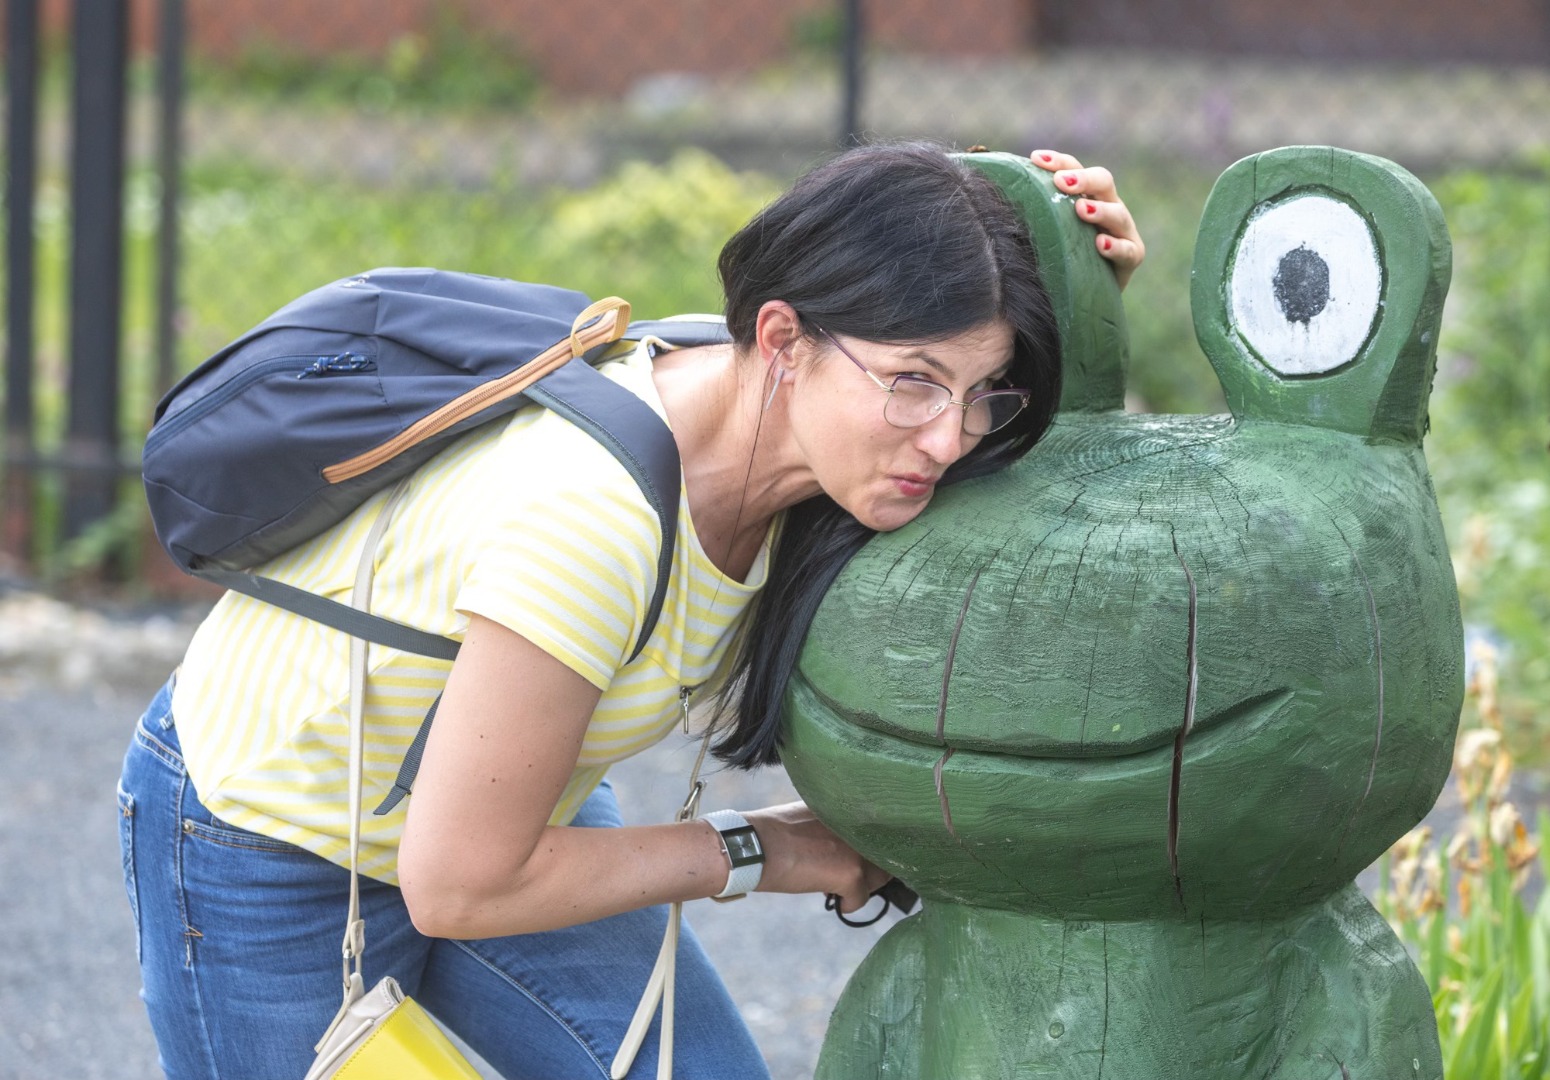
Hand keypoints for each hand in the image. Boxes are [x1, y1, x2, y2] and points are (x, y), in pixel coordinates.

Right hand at [743, 802, 892, 914]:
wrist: (752, 846)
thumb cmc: (768, 833)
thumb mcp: (807, 817)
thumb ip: (830, 826)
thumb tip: (838, 846)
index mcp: (845, 808)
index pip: (877, 829)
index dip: (871, 848)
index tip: (862, 859)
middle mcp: (857, 824)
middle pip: (884, 854)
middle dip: (870, 869)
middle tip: (850, 878)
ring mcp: (856, 849)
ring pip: (879, 877)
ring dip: (862, 886)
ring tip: (838, 887)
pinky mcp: (852, 873)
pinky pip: (861, 898)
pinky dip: (849, 904)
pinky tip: (834, 899)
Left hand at [1029, 149, 1145, 289]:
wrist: (1086, 291)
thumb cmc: (1061, 256)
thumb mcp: (1047, 232)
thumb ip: (1033, 212)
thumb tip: (995, 194)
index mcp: (1087, 194)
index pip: (1075, 170)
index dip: (1059, 162)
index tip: (1036, 158)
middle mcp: (1109, 206)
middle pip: (1103, 181)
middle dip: (1083, 179)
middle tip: (1062, 183)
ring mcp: (1124, 230)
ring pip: (1118, 214)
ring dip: (1101, 210)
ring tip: (1081, 210)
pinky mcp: (1133, 255)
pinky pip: (1128, 250)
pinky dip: (1115, 247)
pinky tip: (1100, 244)